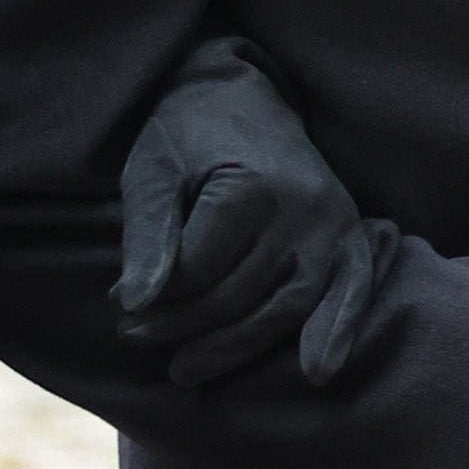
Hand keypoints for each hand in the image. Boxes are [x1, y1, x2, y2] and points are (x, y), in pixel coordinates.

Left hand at [115, 36, 393, 388]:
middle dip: (182, 326)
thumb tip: (134, 305)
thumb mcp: (151, 173)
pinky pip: (350, 292)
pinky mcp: (350, 234)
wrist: (241, 94)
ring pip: (286, 308)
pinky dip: (336, 333)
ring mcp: (333, 224)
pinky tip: (316, 373)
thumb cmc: (187, 134)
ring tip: (184, 370)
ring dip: (235, 347)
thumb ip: (146, 237)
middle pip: (238, 297)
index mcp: (250, 188)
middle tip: (134, 337)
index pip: (198, 273)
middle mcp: (302, 208)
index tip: (118, 305)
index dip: (153, 297)